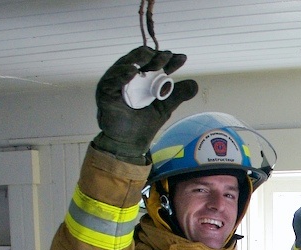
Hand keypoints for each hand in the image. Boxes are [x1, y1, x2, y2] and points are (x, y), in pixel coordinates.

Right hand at [93, 46, 198, 163]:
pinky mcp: (105, 92)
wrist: (130, 143)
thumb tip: (195, 84)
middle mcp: (128, 76)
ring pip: (125, 65)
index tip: (182, 58)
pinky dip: (121, 74)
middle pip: (141, 59)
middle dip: (155, 56)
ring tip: (149, 57)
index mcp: (143, 78)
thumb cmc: (144, 123)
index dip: (168, 59)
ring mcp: (116, 83)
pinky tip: (132, 71)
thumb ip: (178, 94)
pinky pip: (112, 80)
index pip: (155, 63)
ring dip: (138, 59)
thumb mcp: (165, 107)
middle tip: (167, 57)